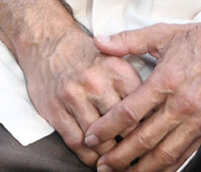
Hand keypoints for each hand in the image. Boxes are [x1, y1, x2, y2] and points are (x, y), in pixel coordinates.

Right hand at [17, 27, 143, 165]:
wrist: (47, 41)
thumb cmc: (86, 54)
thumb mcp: (115, 57)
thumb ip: (132, 82)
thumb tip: (154, 109)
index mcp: (116, 68)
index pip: (141, 106)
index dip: (149, 126)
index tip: (152, 138)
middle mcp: (96, 82)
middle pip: (122, 125)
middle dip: (132, 144)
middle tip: (138, 155)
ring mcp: (73, 97)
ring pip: (99, 139)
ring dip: (110, 154)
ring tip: (117, 161)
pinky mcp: (55, 110)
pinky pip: (76, 142)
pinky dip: (88, 157)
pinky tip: (95, 159)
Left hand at [83, 20, 200, 171]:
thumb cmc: (200, 39)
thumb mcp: (162, 33)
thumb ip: (128, 40)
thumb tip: (98, 41)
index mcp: (166, 80)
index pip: (130, 111)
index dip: (107, 128)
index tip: (91, 137)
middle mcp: (182, 103)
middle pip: (144, 139)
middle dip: (119, 156)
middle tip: (100, 165)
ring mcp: (198, 119)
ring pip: (165, 153)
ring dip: (141, 168)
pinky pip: (185, 154)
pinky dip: (167, 167)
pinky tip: (152, 171)